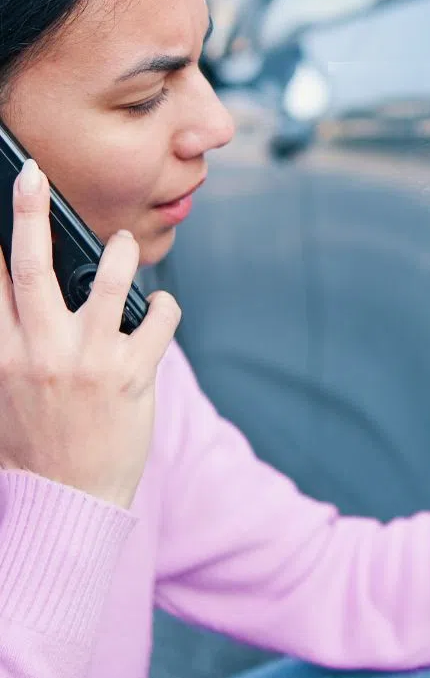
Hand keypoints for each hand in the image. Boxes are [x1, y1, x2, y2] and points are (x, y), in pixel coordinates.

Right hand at [0, 160, 180, 507]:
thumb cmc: (35, 444)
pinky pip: (157, 320)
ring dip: (116, 254)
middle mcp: (41, 351)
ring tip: (122, 242)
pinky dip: (164, 306)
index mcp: (1, 355)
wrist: (66, 500)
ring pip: (105, 283)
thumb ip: (13, 342)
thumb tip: (18, 295)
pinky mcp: (132, 374)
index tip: (0, 206)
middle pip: (32, 266)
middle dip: (30, 214)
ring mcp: (89, 360)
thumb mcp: (6, 391)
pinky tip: (160, 306)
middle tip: (32, 177)